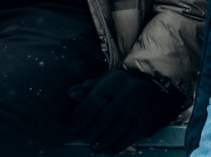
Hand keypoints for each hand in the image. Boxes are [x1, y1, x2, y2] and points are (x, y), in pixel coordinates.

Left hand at [67, 69, 183, 153]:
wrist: (159, 89)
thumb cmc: (126, 85)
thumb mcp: (108, 80)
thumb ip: (88, 88)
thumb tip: (70, 94)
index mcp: (113, 82)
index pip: (94, 101)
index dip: (81, 116)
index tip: (73, 127)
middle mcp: (126, 95)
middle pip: (105, 116)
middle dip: (91, 130)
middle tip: (83, 138)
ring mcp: (138, 109)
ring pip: (118, 128)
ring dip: (104, 141)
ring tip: (94, 147)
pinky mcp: (147, 122)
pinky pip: (131, 136)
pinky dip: (118, 145)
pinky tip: (109, 150)